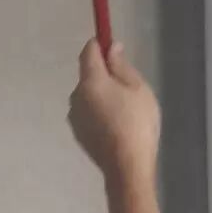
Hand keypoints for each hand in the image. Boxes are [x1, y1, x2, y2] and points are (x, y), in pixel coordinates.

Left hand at [69, 39, 160, 186]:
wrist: (126, 167)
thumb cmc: (136, 123)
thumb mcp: (138, 89)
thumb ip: (121, 66)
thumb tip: (111, 48)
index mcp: (90, 81)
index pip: (88, 52)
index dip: (100, 45)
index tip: (113, 48)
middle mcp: (76, 96)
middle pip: (87, 75)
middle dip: (104, 75)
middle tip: (128, 88)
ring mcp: (74, 116)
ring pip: (88, 96)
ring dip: (101, 96)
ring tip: (125, 111)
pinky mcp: (78, 133)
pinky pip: (88, 113)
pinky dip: (99, 113)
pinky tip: (116, 126)